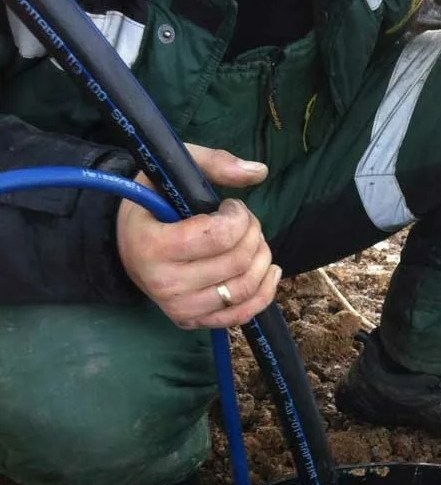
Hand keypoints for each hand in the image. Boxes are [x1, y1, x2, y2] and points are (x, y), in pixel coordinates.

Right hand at [117, 144, 281, 329]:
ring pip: (245, 288)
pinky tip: (269, 270)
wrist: (126, 244)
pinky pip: (242, 315)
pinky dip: (265, 291)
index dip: (239, 217)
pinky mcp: (191, 321)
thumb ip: (214, 163)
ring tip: (255, 241)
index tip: (232, 207)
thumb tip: (260, 171)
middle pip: (237, 261)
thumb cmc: (152, 203)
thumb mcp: (172, 172)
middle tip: (246, 222)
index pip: (220, 236)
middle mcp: (164, 283)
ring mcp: (178, 308)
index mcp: (153, 245)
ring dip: (263, 259)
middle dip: (254, 234)